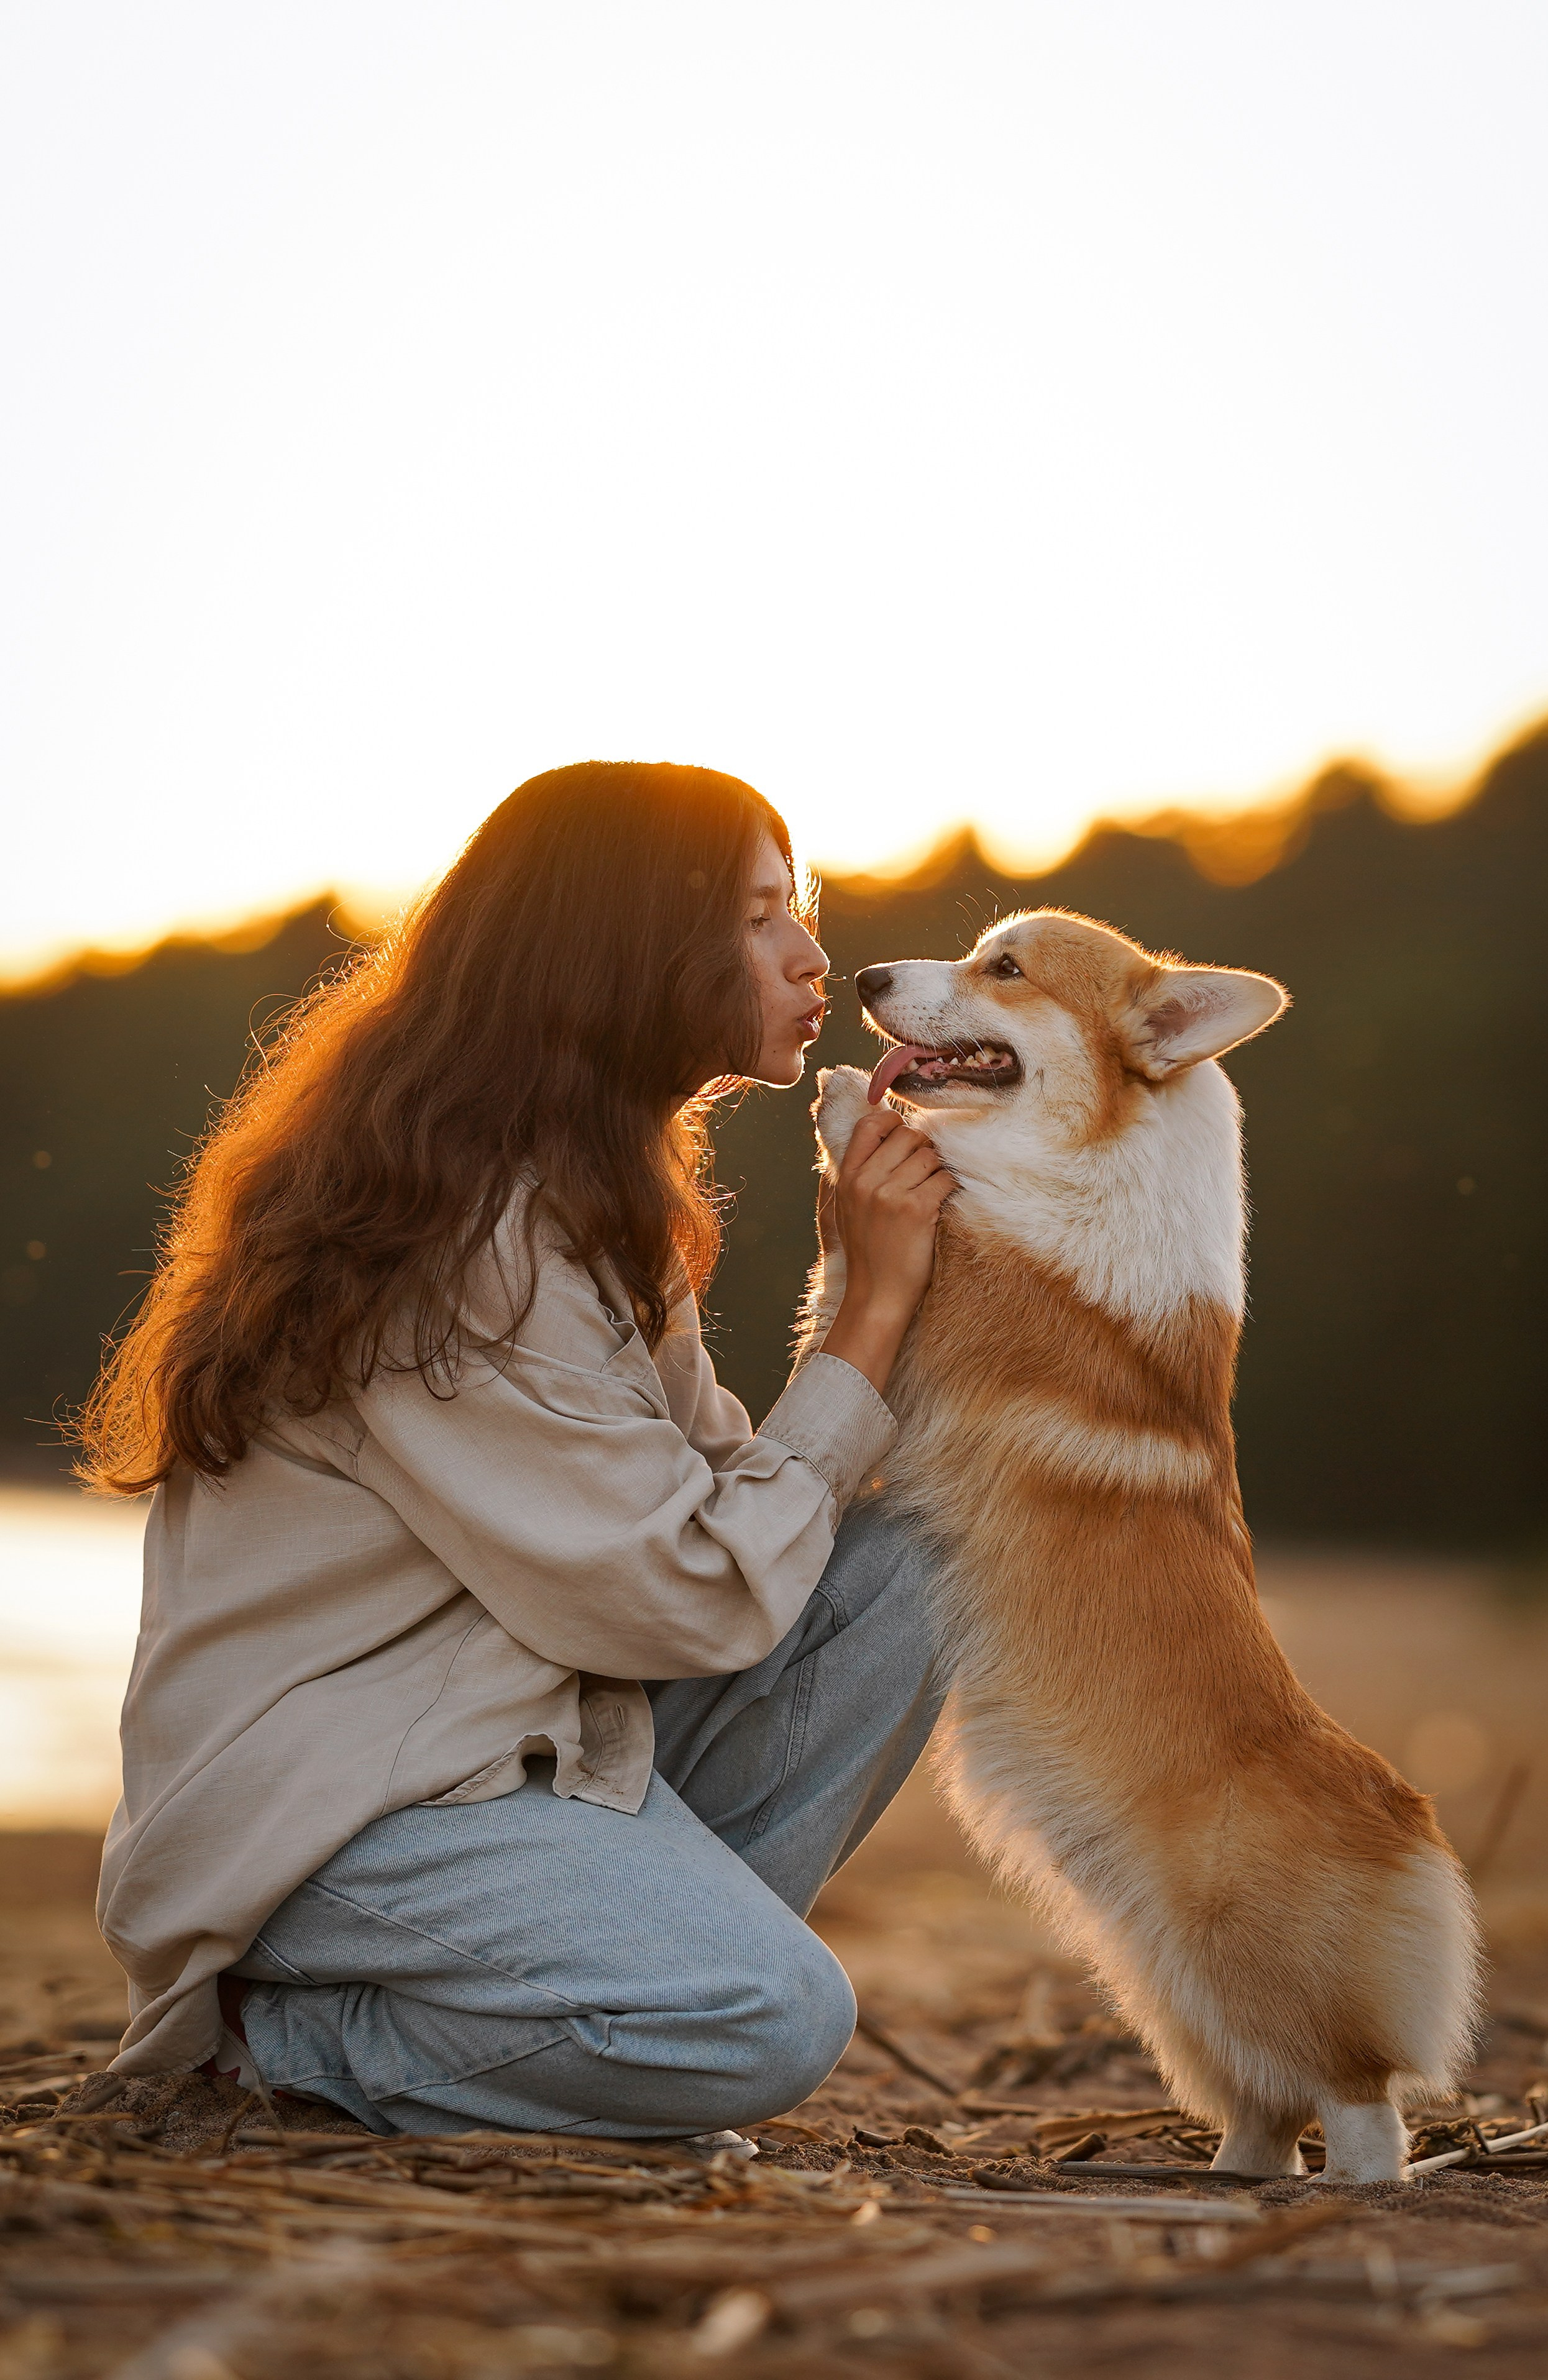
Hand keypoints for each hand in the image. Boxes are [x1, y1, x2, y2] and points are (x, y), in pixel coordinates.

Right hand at [817, 1107, 953, 1394]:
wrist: (876, 1297)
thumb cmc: (867, 1253)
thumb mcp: (848, 1208)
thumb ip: (860, 1173)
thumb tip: (882, 1135)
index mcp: (847, 1177)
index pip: (870, 1124)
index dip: (892, 1122)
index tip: (904, 1136)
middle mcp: (866, 1180)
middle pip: (908, 1135)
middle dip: (924, 1149)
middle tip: (926, 1172)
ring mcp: (891, 1194)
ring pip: (931, 1155)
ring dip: (939, 1170)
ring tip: (933, 1192)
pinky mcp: (917, 1209)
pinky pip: (945, 1179)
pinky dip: (950, 1188)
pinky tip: (943, 1205)